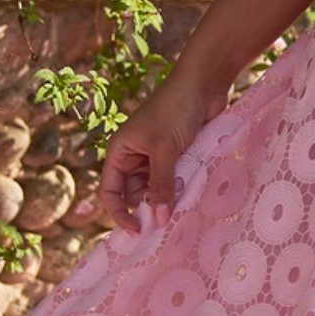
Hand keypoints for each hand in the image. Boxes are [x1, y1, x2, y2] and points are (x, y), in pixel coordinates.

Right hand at [96, 67, 226, 233]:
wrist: (203, 84)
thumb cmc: (175, 109)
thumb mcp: (165, 149)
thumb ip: (161, 185)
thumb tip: (159, 220)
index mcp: (120, 152)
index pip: (110, 191)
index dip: (119, 213)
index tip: (138, 231)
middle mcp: (134, 157)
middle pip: (136, 195)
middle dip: (149, 207)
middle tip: (167, 222)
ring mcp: (156, 158)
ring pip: (157, 190)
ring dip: (168, 198)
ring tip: (182, 204)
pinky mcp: (177, 157)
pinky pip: (175, 181)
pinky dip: (182, 189)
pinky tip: (191, 195)